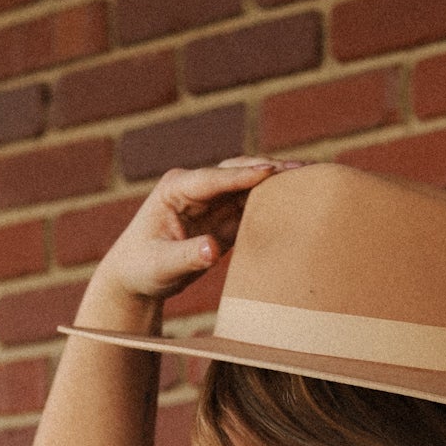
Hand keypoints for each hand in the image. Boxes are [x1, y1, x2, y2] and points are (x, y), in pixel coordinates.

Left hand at [78, 156, 299, 330]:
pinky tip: (299, 201)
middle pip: (237, 171)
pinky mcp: (222, 216)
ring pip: (248, 185)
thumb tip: (212, 250)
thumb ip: (186, 256)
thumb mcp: (161, 266)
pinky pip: (251, 205)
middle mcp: (195, 188)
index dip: (243, 175)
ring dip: (277, 182)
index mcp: (176, 189)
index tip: (271, 172)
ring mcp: (210, 200)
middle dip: (269, 169)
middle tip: (303, 168)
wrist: (134, 277)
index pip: (215, 178)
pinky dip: (273, 202)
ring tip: (311, 179)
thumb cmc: (142, 269)